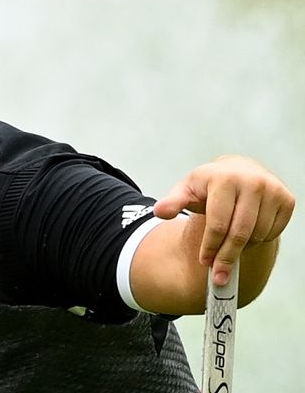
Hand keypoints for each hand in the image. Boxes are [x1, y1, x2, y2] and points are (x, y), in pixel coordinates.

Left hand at [153, 155, 294, 285]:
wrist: (239, 171)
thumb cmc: (209, 186)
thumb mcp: (187, 190)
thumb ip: (173, 202)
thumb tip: (159, 211)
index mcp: (224, 179)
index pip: (218, 223)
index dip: (210, 246)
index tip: (204, 262)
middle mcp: (252, 181)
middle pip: (239, 233)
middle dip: (227, 257)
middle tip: (218, 275)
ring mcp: (272, 190)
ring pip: (257, 235)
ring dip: (242, 248)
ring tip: (228, 247)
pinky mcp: (287, 199)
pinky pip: (273, 232)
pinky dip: (259, 240)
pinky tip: (246, 235)